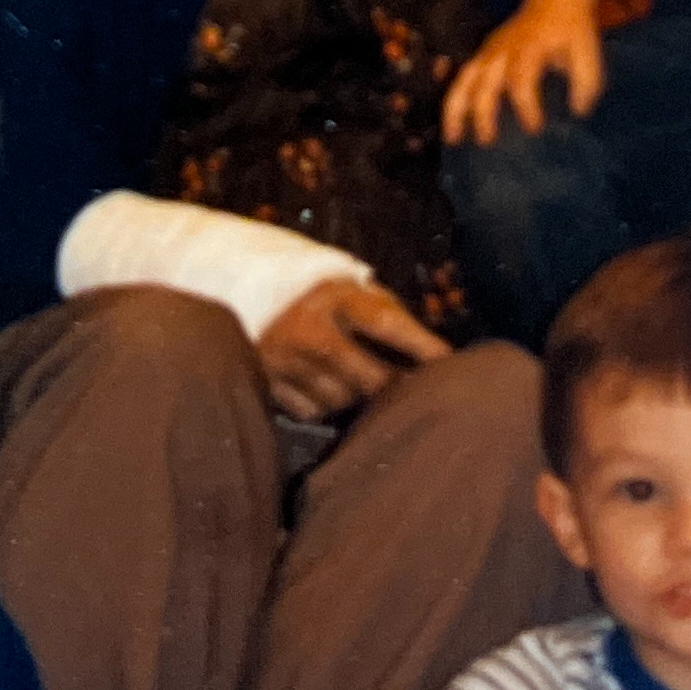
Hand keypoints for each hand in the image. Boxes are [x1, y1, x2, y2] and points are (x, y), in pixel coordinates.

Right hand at [255, 275, 446, 419]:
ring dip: (361, 398)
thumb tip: (423, 346)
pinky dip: (328, 404)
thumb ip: (379, 306)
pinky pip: (314, 411)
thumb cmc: (309, 282)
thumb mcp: (344, 279)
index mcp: (333, 295)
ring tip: (370, 387)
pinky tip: (331, 388)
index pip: (387, 323)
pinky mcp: (269, 384)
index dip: (422, 346)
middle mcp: (310, 330)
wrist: (239, 281)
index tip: (451, 364)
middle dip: (399, 389)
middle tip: (421, 396)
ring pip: (344, 401)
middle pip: (371, 378)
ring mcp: (287, 362)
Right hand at [442, 0, 606, 143]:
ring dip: (456, 108)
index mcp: (530, 47)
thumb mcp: (587, 51)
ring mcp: (490, 50)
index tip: (535, 128)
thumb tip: (578, 111)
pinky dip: (455, 102)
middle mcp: (504, 49)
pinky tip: (455, 128)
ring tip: (452, 138)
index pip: (521, 78)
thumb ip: (585, 82)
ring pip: (465, 78)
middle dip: (483, 112)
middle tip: (488, 141)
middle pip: (486, 81)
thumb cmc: (571, 30)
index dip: (525, 105)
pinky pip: (463, 78)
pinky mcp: (483, 54)